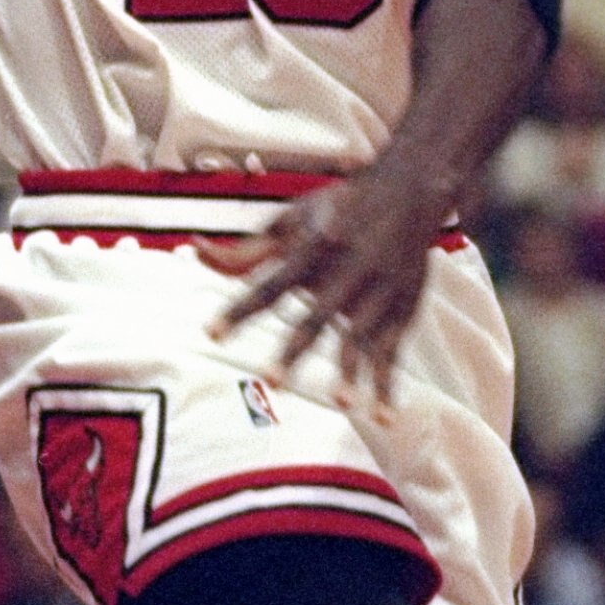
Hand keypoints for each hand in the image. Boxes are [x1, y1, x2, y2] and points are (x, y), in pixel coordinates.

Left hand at [200, 166, 449, 413]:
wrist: (410, 187)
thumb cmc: (337, 206)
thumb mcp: (294, 218)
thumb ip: (247, 249)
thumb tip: (194, 250)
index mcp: (314, 245)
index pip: (269, 285)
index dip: (239, 310)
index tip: (210, 334)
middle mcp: (348, 268)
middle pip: (317, 316)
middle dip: (294, 350)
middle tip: (270, 382)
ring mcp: (379, 289)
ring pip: (361, 337)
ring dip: (352, 372)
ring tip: (341, 403)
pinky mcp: (402, 307)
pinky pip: (392, 352)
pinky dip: (387, 385)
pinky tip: (383, 418)